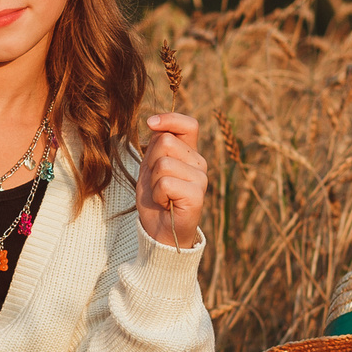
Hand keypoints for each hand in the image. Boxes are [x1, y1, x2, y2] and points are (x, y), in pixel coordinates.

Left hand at [135, 112, 206, 245]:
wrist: (159, 232)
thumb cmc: (155, 199)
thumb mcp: (150, 167)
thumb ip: (156, 145)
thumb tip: (155, 124)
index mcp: (189, 153)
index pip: (189, 125)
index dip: (170, 119)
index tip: (150, 123)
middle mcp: (199, 163)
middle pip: (166, 141)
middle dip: (150, 161)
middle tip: (156, 182)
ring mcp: (201, 179)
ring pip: (163, 163)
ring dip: (153, 181)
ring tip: (161, 194)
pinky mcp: (197, 195)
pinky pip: (166, 182)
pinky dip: (158, 194)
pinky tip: (165, 204)